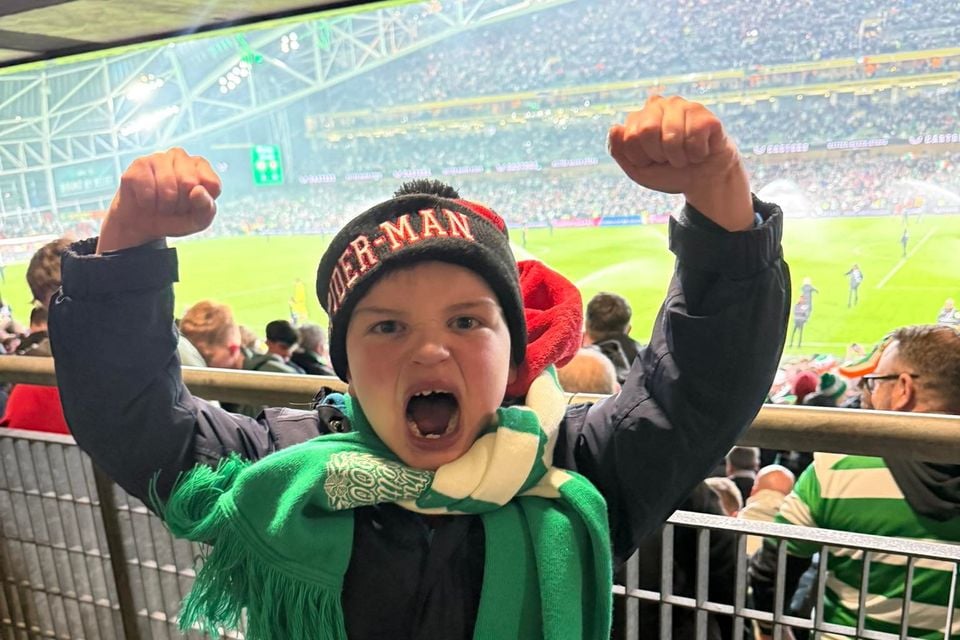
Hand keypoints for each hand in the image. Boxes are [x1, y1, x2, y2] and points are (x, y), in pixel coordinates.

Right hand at [97, 148, 221, 252]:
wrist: (142, 223)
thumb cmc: (176, 218)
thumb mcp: (199, 220)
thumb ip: (206, 208)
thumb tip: (197, 190)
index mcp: (200, 165)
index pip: (212, 184)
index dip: (202, 202)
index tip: (194, 205)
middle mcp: (180, 156)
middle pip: (189, 183)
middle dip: (182, 204)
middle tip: (175, 207)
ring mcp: (158, 157)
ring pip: (168, 187)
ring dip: (165, 205)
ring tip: (161, 205)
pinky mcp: (139, 165)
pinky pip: (148, 191)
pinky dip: (148, 203)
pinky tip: (146, 201)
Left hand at [608, 95, 753, 231]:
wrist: (703, 180)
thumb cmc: (668, 171)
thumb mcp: (636, 169)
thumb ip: (619, 150)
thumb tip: (614, 127)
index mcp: (639, 116)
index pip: (629, 137)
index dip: (640, 158)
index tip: (651, 161)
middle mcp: (659, 104)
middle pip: (647, 130)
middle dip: (658, 155)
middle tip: (668, 158)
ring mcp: (683, 106)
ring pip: (672, 137)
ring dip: (679, 158)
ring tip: (684, 156)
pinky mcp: (705, 116)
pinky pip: (694, 140)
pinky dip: (696, 155)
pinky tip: (700, 151)